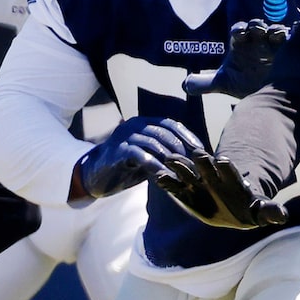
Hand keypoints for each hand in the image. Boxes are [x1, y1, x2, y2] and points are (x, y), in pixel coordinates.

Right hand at [75, 116, 204, 200]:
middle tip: (195, 166)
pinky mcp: (117, 151)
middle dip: (182, 150)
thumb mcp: (152, 156)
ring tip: (184, 173)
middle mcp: (135, 125)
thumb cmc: (129, 166)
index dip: (189, 137)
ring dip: (171, 159)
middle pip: (165, 133)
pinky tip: (165, 176)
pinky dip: (155, 165)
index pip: (172, 124)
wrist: (97, 175)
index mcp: (145, 123)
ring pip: (154, 143)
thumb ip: (168, 152)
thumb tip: (198, 158)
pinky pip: (140, 155)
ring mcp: (124, 137)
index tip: (202, 151)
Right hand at [154, 150, 287, 229]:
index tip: (224, 161)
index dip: (228, 167)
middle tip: (198, 154)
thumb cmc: (248, 208)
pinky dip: (167, 182)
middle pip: (207, 165)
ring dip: (181, 167)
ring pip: (187, 172)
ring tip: (170, 160)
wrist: (230, 208)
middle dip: (204, 161)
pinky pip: (173, 186)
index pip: (230, 169)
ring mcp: (197, 184)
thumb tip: (282, 217)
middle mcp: (213, 178)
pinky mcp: (183, 193)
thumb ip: (271, 212)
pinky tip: (158, 177)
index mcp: (233, 181)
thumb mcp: (262, 212)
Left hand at [185, 17, 287, 99]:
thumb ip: (206, 83)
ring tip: (277, 34)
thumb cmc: (246, 84)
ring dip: (277, 31)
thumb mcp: (225, 83)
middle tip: (258, 29)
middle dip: (257, 26)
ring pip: (278, 31)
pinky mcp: (293, 52)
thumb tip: (185, 85)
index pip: (239, 31)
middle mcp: (259, 41)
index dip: (239, 30)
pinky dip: (295, 37)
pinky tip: (296, 39)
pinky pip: (295, 40)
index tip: (240, 33)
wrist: (270, 96)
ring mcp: (277, 46)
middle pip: (258, 27)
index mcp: (242, 44)